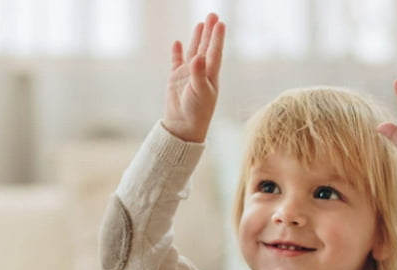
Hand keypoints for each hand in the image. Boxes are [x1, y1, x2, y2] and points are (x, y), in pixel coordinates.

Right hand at [162, 13, 225, 143]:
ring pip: (193, 52)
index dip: (217, 38)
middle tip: (213, 15)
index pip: (214, 52)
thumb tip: (198, 57)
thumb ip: (199, 74)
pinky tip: (178, 43)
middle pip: (206, 48)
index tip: (220, 23)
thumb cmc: (196, 112)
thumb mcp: (199, 93)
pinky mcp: (176, 79)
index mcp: (210, 76)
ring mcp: (188, 75)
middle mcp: (201, 73)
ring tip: (201, 24)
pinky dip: (177, 52)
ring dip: (197, 38)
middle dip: (209, 32)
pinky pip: (176, 61)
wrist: (183, 127)